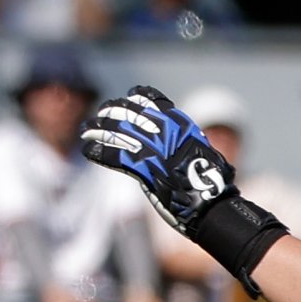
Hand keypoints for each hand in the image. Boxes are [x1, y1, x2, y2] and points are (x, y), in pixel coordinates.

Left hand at [76, 84, 242, 238]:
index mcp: (179, 123)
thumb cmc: (213, 183)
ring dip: (97, 129)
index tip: (125, 99)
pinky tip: (88, 149)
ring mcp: (152, 149)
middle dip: (110, 112)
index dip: (135, 98)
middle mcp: (163, 131)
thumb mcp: (203, 151)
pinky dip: (97, 151)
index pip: (151, 99)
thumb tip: (187, 142)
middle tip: (99, 116)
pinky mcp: (141, 168)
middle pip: (127, 112)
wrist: (212, 204)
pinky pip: (112, 155)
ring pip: (115, 131)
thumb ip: (186, 142)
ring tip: (86, 130)